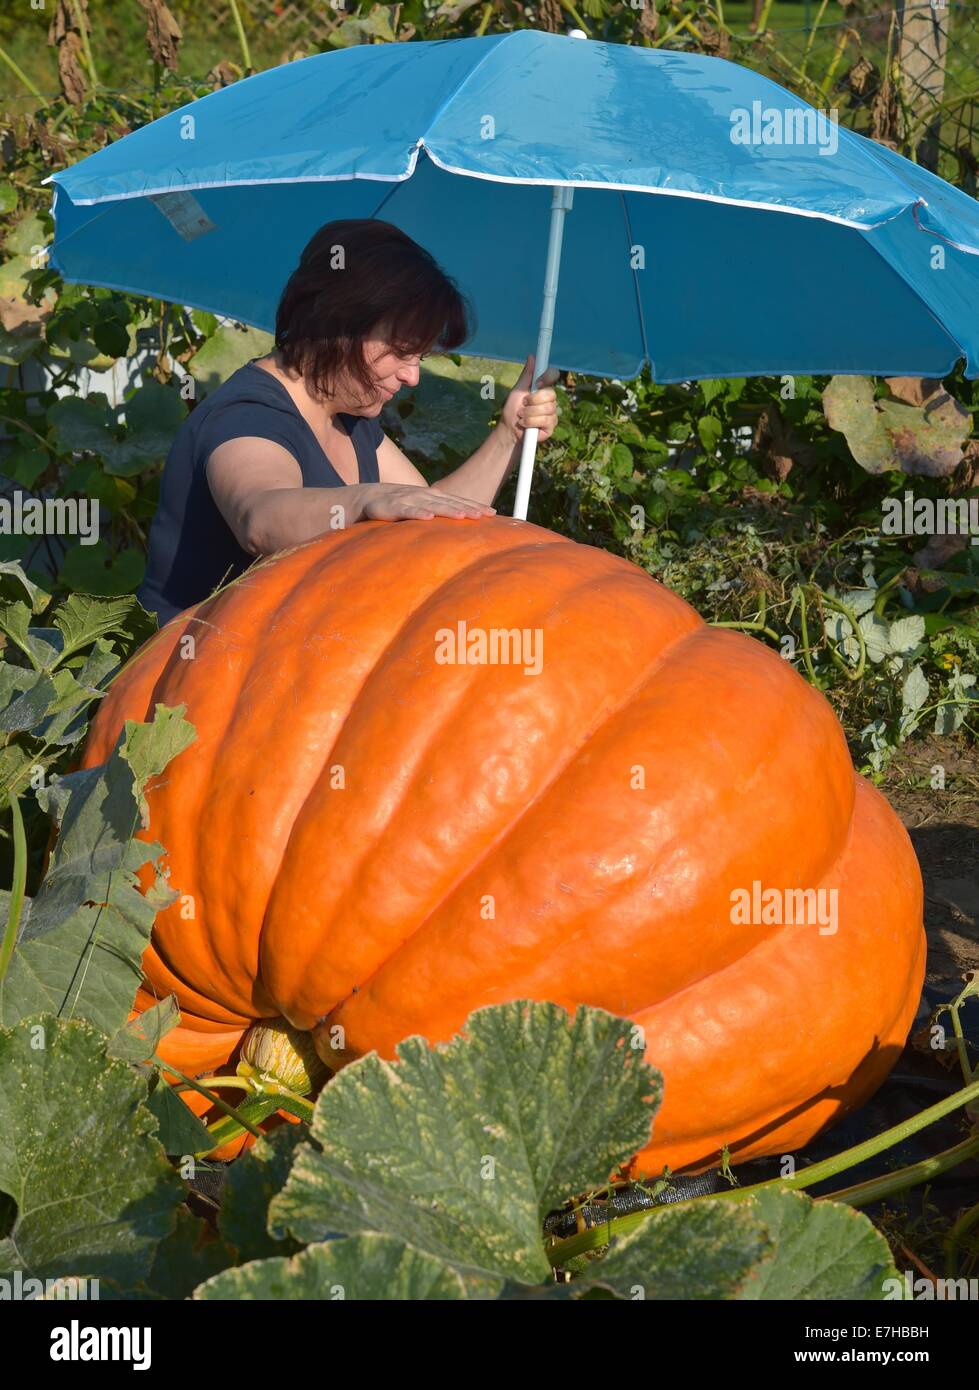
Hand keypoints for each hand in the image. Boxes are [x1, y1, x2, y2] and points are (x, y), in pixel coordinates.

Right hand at [361, 483, 495, 521]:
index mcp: (434, 496)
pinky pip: (407, 511)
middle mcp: (425, 495)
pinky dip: (418, 513)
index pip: (458, 501)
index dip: (475, 506)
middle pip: (450, 503)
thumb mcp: (423, 507)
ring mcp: (410, 499)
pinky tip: (428, 517)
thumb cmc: (401, 505)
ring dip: (448, 510)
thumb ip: (441, 513)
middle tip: (484, 516)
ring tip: (463, 516)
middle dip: (468, 509)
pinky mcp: (393, 507)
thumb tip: (464, 523)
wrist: (370, 497)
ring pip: (432, 505)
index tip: (493, 514)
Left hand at [500, 353, 559, 443]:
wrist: (509, 429)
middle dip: (533, 401)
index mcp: (543, 387)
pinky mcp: (551, 425)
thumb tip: (532, 357)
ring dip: (529, 413)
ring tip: (522, 417)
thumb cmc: (512, 409)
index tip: (538, 383)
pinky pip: (545, 420)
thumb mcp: (517, 390)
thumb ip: (527, 375)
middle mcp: (550, 399)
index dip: (548, 377)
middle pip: (550, 394)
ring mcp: (552, 412)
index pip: (553, 375)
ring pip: (547, 408)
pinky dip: (531, 422)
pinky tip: (526, 425)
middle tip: (523, 406)